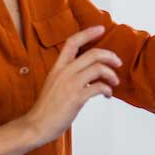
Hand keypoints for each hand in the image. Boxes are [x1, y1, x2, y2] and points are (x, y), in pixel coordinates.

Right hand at [20, 26, 121, 146]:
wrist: (36, 125)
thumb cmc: (47, 108)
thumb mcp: (54, 83)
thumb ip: (68, 75)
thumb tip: (89, 72)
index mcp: (57, 67)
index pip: (72, 42)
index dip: (88, 33)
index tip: (101, 28)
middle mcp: (64, 72)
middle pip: (93, 54)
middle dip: (110, 56)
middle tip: (118, 62)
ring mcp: (70, 84)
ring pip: (98, 68)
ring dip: (111, 74)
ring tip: (114, 83)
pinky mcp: (76, 98)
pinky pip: (98, 87)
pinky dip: (107, 90)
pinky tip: (107, 95)